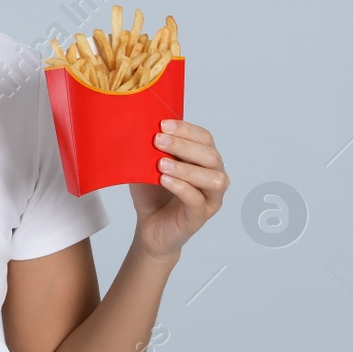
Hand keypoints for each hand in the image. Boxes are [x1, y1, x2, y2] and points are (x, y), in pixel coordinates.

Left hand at [130, 119, 228, 263]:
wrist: (149, 227)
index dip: (186, 129)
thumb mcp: (148, 165)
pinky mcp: (200, 216)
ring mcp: (210, 199)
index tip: (163, 124)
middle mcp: (214, 177)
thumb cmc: (152, 193)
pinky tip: (164, 180)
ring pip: (213, 179)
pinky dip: (181, 188)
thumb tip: (138, 126)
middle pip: (210, 156)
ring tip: (161, 163)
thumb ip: (150, 149)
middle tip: (158, 140)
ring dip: (186, 168)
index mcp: (204, 160)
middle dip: (184, 145)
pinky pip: (197, 201)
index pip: (205, 138)